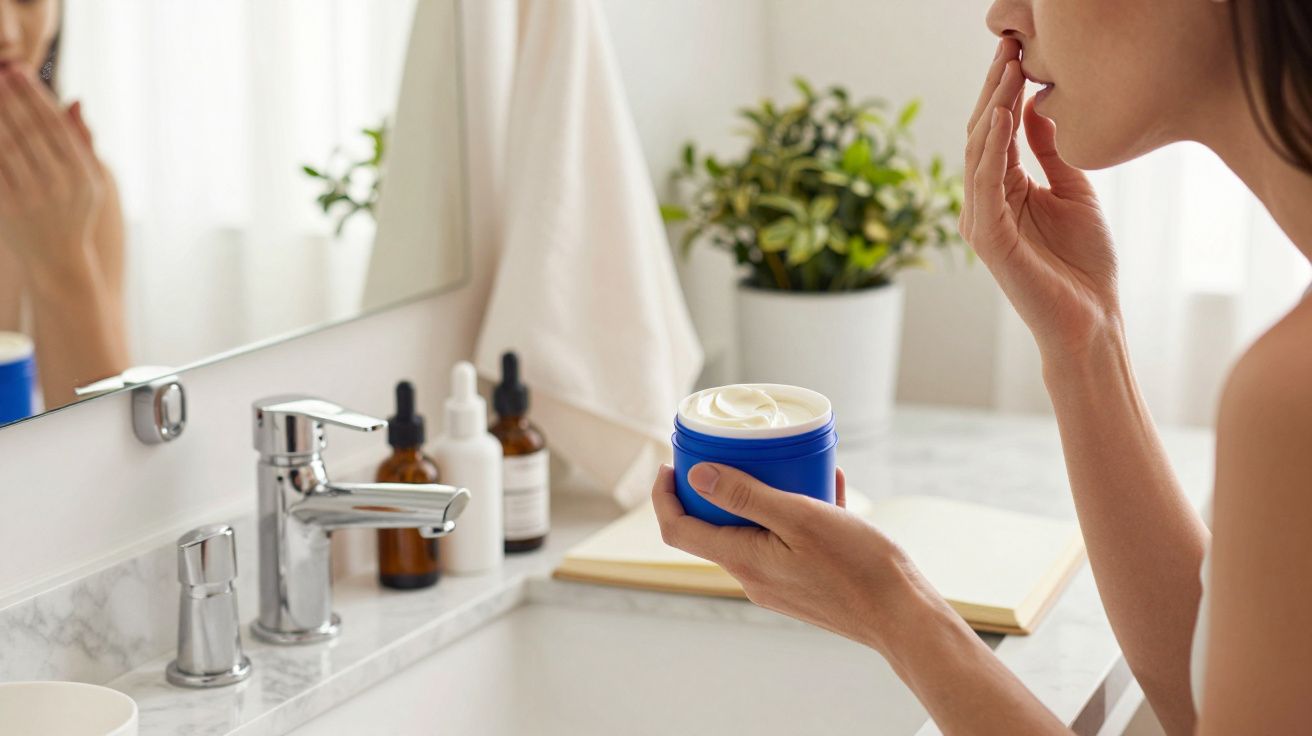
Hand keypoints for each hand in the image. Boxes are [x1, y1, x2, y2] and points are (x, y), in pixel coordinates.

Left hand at [0, 68, 102, 278]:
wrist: (59, 262)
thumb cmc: (75, 214)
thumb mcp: (92, 181)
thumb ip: (82, 141)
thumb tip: (74, 101)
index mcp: (82, 173)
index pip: (55, 125)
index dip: (36, 96)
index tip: (19, 70)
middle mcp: (59, 184)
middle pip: (30, 130)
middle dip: (11, 98)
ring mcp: (32, 196)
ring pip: (7, 145)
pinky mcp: (8, 207)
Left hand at [652, 463, 932, 653]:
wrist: (903, 617)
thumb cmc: (858, 566)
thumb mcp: (801, 517)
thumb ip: (747, 496)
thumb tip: (696, 474)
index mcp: (744, 561)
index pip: (679, 530)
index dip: (664, 496)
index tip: (668, 464)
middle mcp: (753, 578)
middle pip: (712, 529)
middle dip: (714, 489)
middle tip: (727, 453)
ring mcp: (777, 584)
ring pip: (753, 533)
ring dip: (762, 497)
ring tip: (788, 463)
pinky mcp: (801, 585)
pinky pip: (784, 542)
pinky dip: (794, 514)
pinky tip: (828, 487)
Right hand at [961, 38, 1120, 358]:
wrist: (1089, 321)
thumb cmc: (1082, 266)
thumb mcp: (1073, 194)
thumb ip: (1052, 155)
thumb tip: (1040, 107)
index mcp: (1003, 193)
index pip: (998, 132)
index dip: (1006, 90)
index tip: (1019, 50)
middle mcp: (983, 203)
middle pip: (982, 135)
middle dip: (995, 88)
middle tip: (1009, 44)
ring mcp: (980, 221)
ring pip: (978, 152)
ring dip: (992, 107)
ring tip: (1008, 69)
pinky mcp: (987, 238)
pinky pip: (983, 183)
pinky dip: (991, 147)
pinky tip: (1002, 115)